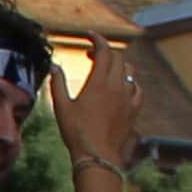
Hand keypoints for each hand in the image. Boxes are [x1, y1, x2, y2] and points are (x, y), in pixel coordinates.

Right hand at [57, 38, 136, 166]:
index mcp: (99, 82)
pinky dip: (130, 82)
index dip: (98, 39)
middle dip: (105, 52)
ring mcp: (128, 98)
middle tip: (91, 56)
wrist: (97, 155)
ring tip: (106, 70)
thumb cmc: (76, 132)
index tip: (90, 35)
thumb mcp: (62, 107)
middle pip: (118, 58)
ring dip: (118, 65)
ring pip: (129, 72)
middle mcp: (117, 86)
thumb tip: (54, 66)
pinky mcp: (134, 110)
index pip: (104, 51)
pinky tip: (123, 87)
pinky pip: (137, 89)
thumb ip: (58, 84)